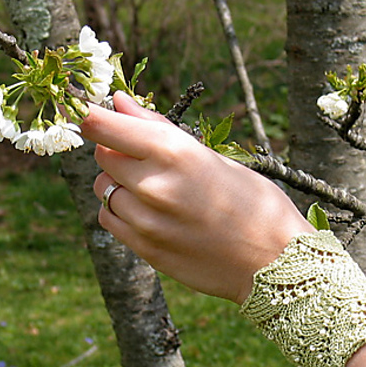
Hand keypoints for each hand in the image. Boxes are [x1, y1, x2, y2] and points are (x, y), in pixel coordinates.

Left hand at [81, 91, 314, 303]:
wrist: (274, 263)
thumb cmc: (255, 202)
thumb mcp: (212, 157)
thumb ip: (159, 129)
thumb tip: (120, 103)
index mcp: (175, 153)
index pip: (102, 126)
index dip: (91, 116)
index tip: (94, 115)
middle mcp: (153, 186)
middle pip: (102, 155)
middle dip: (116, 149)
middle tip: (146, 157)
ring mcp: (146, 222)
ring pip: (102, 188)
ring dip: (119, 182)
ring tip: (155, 190)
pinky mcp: (145, 250)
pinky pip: (109, 218)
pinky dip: (120, 209)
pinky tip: (149, 212)